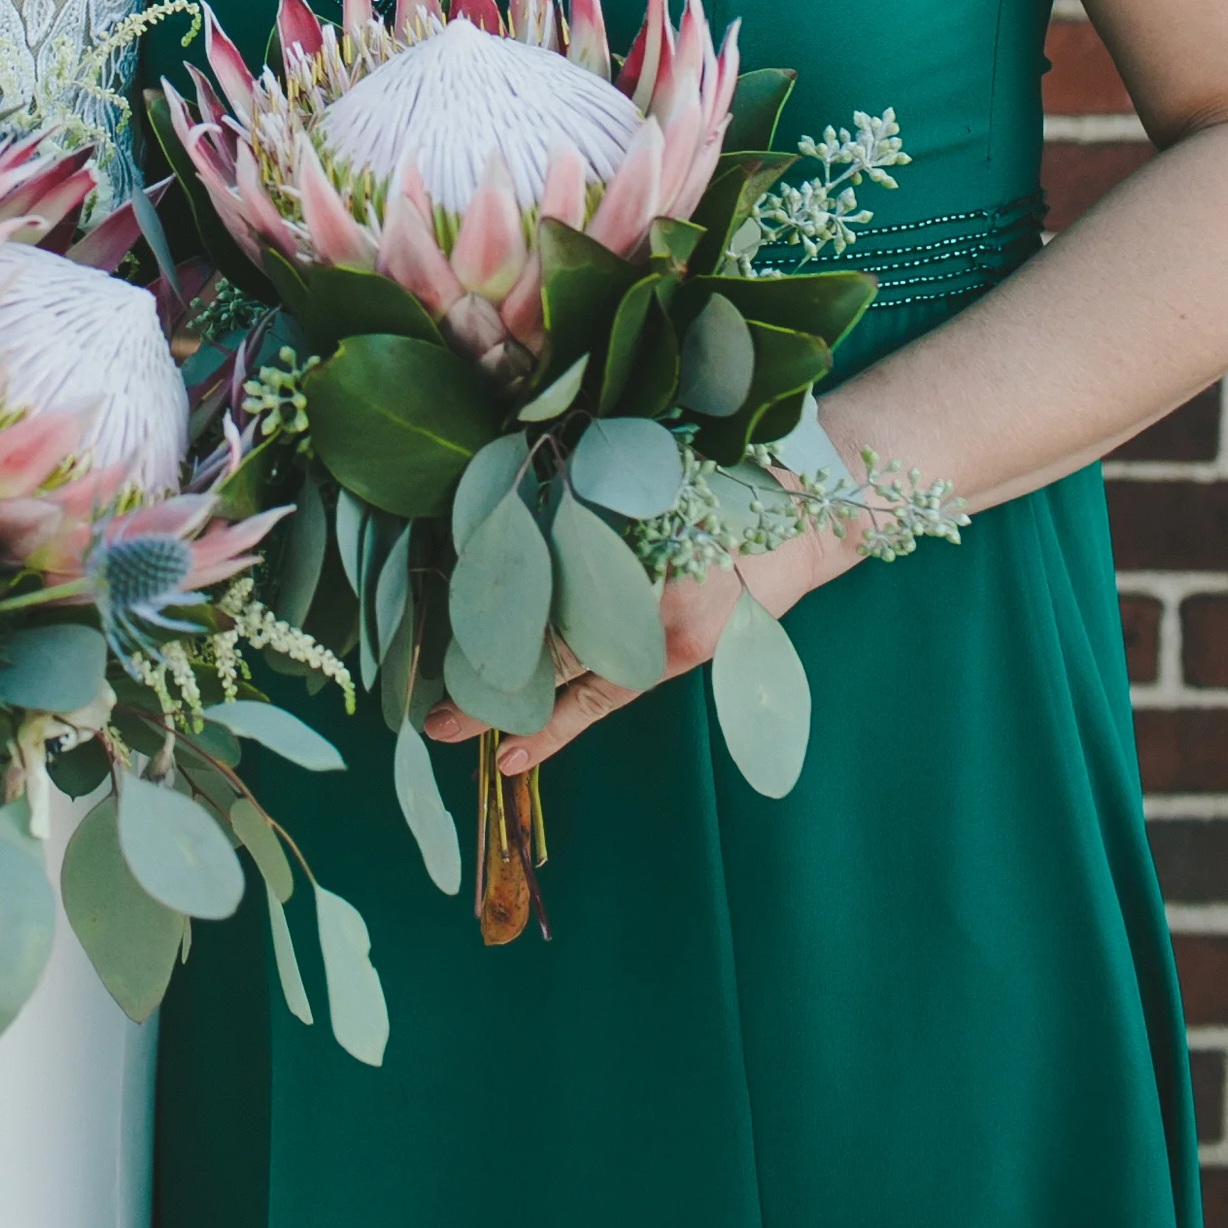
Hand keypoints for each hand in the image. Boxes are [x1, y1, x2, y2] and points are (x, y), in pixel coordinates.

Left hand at [425, 512, 856, 778]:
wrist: (801, 516)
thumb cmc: (714, 475)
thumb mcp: (639, 470)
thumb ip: (577, 495)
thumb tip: (497, 506)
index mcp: (624, 541)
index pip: (536, 587)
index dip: (482, 613)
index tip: (431, 628)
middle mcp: (639, 593)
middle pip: (542, 637)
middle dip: (480, 666)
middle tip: (426, 703)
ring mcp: (660, 635)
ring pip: (565, 675)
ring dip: (506, 698)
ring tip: (446, 726)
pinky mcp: (677, 659)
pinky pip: (602, 700)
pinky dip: (555, 728)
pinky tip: (510, 757)